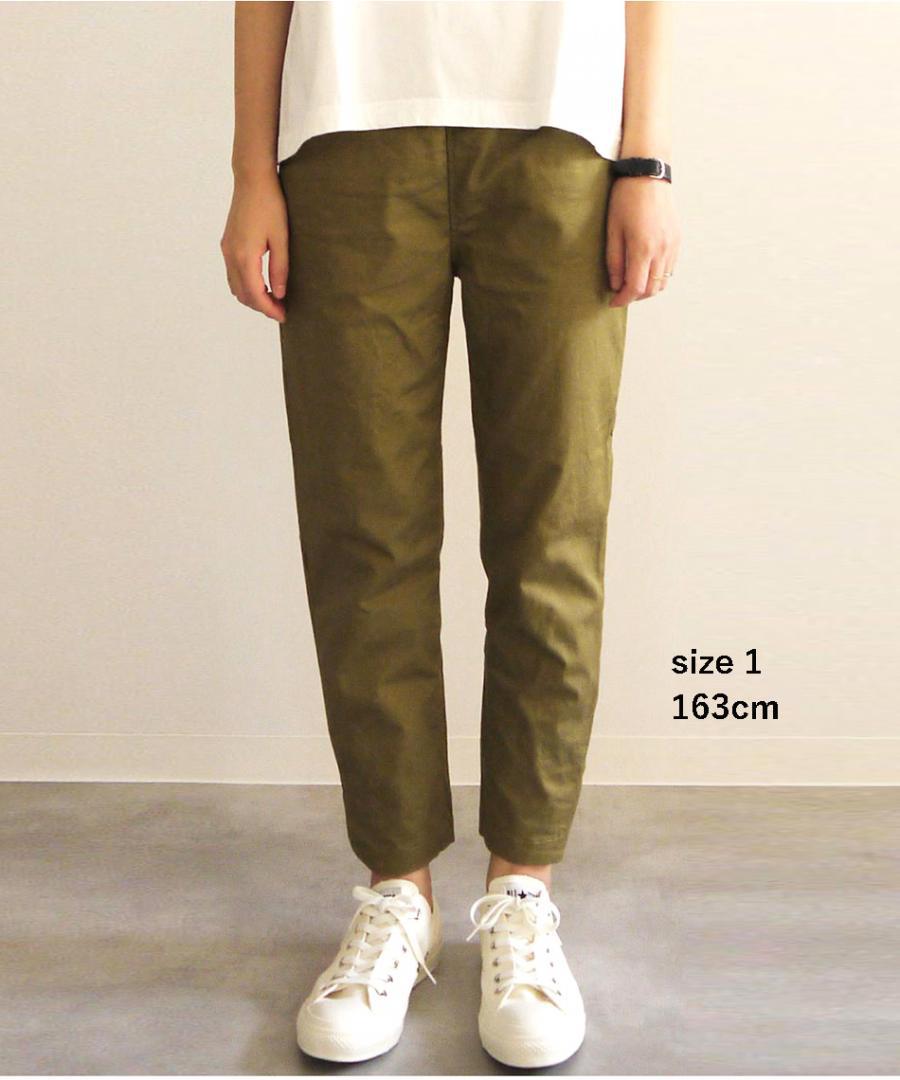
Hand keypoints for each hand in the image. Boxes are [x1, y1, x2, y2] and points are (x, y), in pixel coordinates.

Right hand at [220, 169, 288, 322]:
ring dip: (252, 297)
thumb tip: (279, 294)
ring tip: (272, 299)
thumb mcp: (281, 238)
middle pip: (242, 294)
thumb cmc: (270, 205)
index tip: (283, 316)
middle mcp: (231, 255)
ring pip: (235, 286)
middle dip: (261, 306)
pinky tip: (261, 283)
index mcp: (245, 256)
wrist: (252, 179)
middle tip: (280, 310)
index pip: (255, 294)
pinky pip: (233, 274)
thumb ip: (280, 268)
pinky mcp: (227, 244)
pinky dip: (245, 285)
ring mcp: (227, 250)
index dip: (269, 309)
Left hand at [606, 177, 679, 306]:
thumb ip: (614, 262)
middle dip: (635, 297)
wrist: (648, 175)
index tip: (613, 302)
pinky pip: (670, 269)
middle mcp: (662, 250)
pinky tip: (645, 270)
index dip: (623, 299)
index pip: (635, 288)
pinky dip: (658, 276)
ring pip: (663, 282)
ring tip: (632, 283)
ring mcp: (672, 245)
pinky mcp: (678, 240)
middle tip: (621, 294)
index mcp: (643, 249)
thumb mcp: (613, 231)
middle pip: (651, 289)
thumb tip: (615, 285)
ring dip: (647, 288)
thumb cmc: (626, 199)